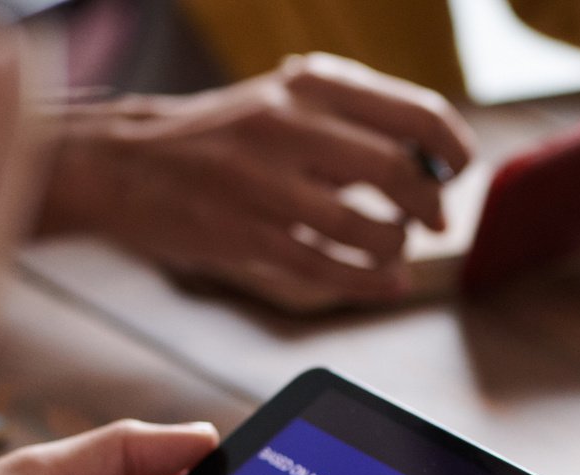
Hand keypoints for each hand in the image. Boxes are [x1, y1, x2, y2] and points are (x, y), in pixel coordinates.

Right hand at [39, 54, 474, 303]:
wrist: (124, 161)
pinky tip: (387, 282)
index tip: (456, 171)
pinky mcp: (247, 237)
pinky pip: (329, 270)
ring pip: (369, 231)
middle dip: (431, 208)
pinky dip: (370, 282)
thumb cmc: (222, 135)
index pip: (415, 113)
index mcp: (308, 86)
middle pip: (401, 175)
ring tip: (391, 247)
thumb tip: (432, 160)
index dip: (452, 150)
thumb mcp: (285, 102)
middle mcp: (289, 127)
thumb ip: (352, 121)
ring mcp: (266, 185)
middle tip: (432, 221)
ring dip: (396, 248)